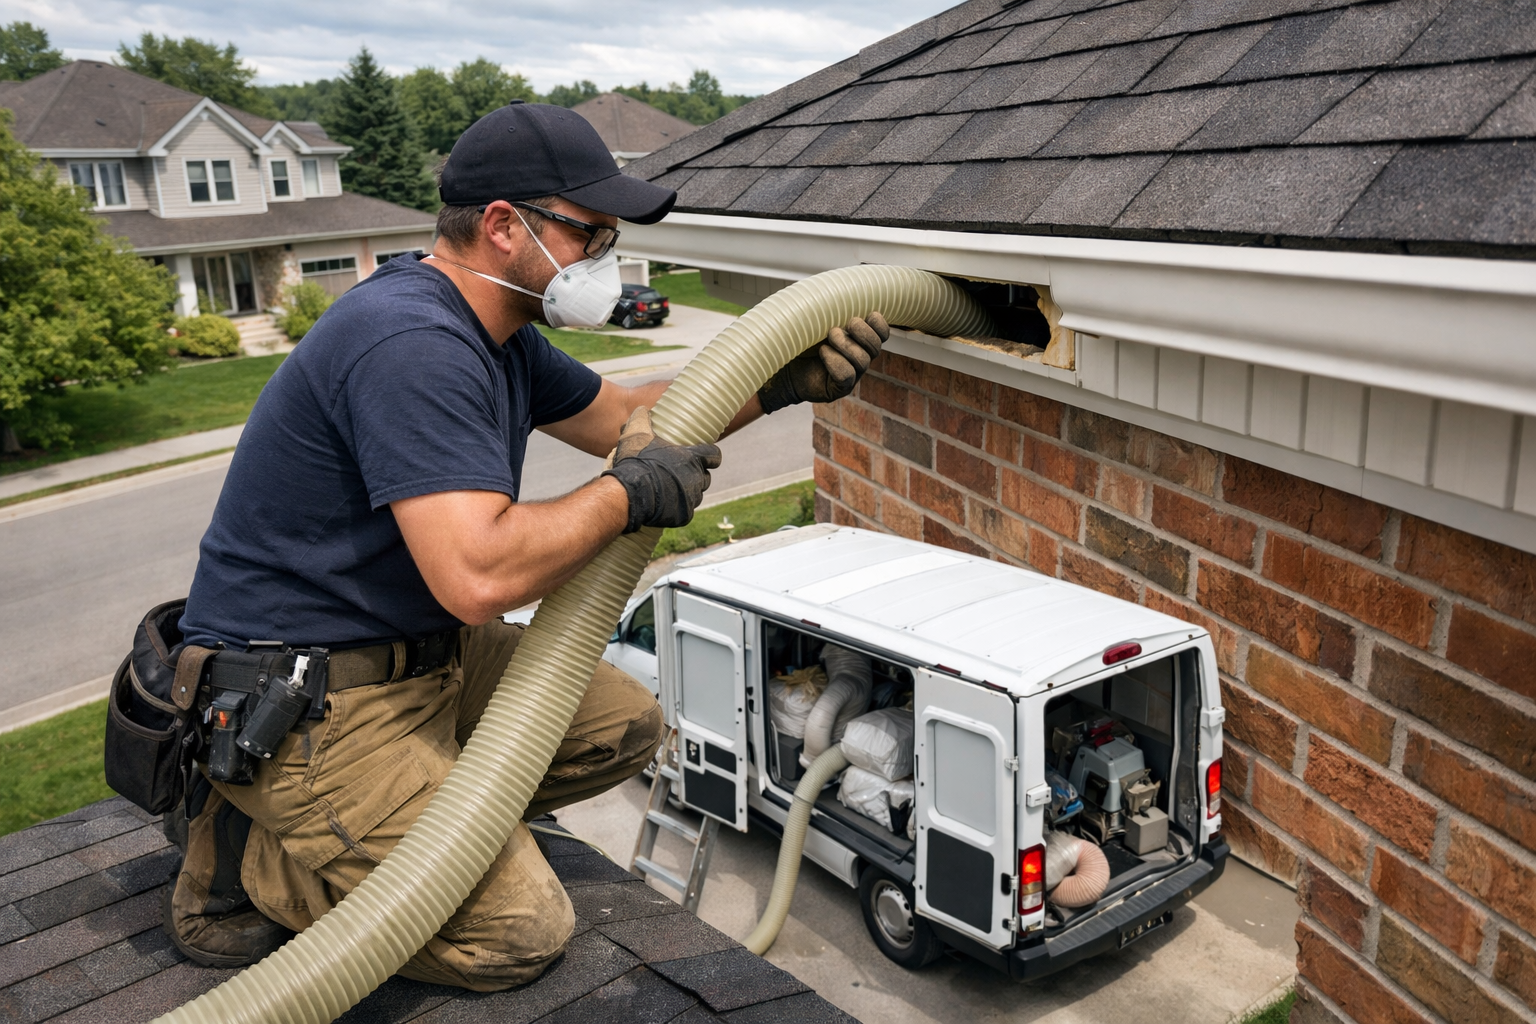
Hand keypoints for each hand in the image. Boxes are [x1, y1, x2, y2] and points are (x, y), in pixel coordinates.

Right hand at [601, 407, 721, 532]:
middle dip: (696, 476)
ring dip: (687, 492)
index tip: (708, 457)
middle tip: (680, 475)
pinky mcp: (685, 515)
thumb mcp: (637, 434)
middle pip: (705, 477)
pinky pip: (686, 511)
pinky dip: (678, 509)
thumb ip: (641, 419)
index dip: (711, 456)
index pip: (714, 455)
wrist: (630, 493)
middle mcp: (697, 478)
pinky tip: (666, 505)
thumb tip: (642, 409)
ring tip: (670, 490)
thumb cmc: (636, 461)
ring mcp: (692, 498)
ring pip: (696, 495)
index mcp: (692, 458)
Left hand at [757, 313, 889, 413]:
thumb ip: (831, 307)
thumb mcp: (816, 318)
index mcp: (858, 338)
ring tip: (829, 336)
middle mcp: (859, 356)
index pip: (882, 333)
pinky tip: (823, 352)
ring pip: (863, 360)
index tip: (868, 314)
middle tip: (846, 324)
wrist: (781, 361)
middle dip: (863, 332)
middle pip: (876, 346)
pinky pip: (848, 375)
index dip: (880, 324)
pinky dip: (836, 361)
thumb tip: (837, 288)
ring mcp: (852, 373)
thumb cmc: (800, 337)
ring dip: (846, 345)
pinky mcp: (840, 387)